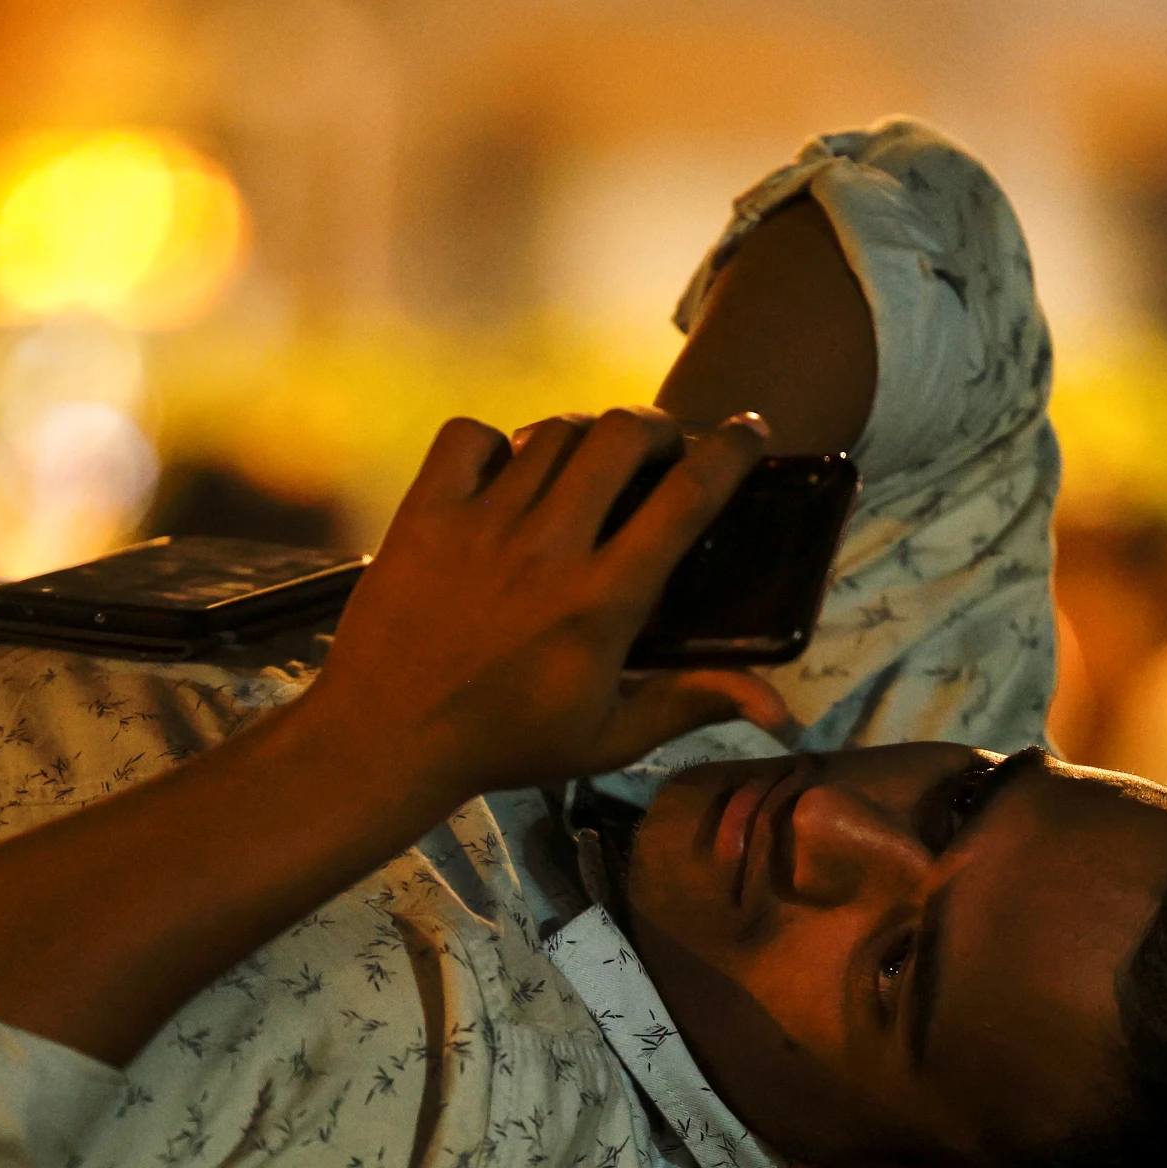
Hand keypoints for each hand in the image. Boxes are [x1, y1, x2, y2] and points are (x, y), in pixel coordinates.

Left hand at [306, 406, 789, 797]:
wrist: (384, 739)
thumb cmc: (505, 744)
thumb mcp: (608, 738)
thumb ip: (693, 703)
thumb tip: (782, 710)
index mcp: (602, 602)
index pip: (686, 498)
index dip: (731, 451)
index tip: (749, 431)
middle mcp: (548, 550)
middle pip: (623, 434)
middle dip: (657, 424)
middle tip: (662, 443)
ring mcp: (481, 525)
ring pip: (553, 433)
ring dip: (584, 435)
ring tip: (589, 460)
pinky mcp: (424, 514)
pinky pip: (469, 436)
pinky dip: (493, 442)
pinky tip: (503, 472)